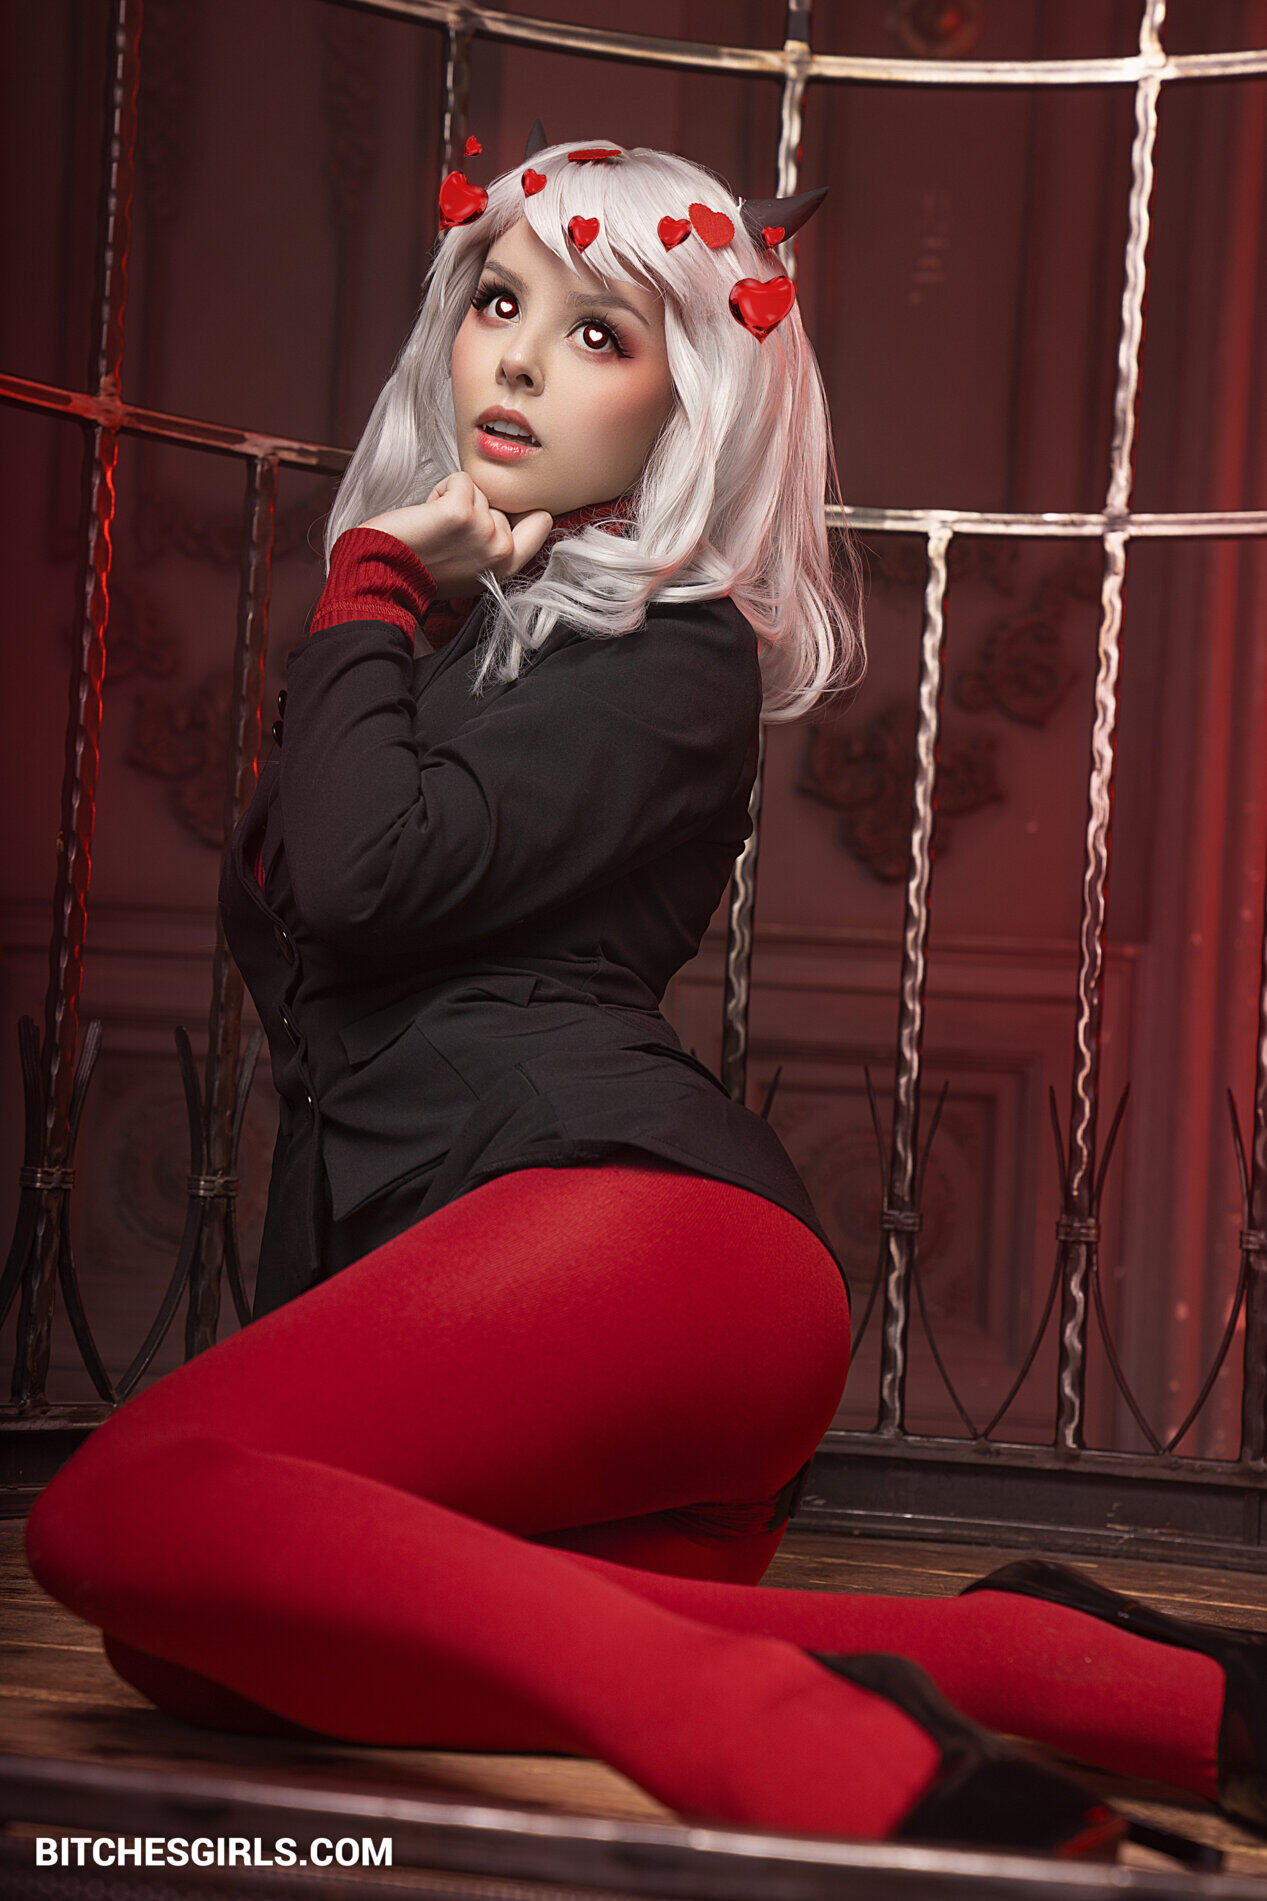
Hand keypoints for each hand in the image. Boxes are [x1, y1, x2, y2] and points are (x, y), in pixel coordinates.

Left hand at [359, 474, 552, 597]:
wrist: (387, 574)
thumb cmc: (424, 571)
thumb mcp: (474, 569)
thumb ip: (496, 546)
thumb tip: (506, 513)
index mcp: (508, 566)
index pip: (542, 521)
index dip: (520, 511)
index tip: (497, 516)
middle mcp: (501, 550)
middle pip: (502, 503)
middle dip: (476, 508)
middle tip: (450, 534)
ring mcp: (483, 530)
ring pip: (480, 490)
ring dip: (454, 499)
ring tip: (436, 527)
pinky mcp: (460, 512)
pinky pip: (459, 479)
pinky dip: (440, 489)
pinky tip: (428, 514)